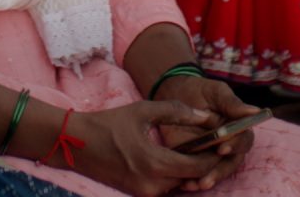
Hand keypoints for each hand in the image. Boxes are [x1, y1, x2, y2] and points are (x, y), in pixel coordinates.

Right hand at [67, 102, 217, 196]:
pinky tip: (175, 159)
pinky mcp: (138, 194)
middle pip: (191, 179)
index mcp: (154, 162)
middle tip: (212, 147)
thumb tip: (206, 117)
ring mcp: (144, 192)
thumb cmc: (109, 123)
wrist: (76, 143)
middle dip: (204, 164)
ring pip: (179, 184)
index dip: (213, 157)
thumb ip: (176, 112)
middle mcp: (151, 184)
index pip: (197, 167)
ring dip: (189, 171)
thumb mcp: (143, 110)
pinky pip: (165, 187)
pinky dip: (174, 175)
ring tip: (196, 151)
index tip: (222, 144)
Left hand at [148, 77, 255, 188]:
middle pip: (231, 162)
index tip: (222, 148)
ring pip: (216, 171)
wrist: (173, 92)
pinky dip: (193, 181)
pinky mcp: (194, 159)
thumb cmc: (200, 90)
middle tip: (208, 177)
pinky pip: (198, 173)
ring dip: (208, 179)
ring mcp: (211, 153)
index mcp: (237, 128)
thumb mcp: (216, 91)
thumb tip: (255, 111)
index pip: (243, 141)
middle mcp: (227, 144)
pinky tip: (186, 185)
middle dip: (220, 171)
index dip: (235, 146)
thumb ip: (232, 103)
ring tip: (197, 185)